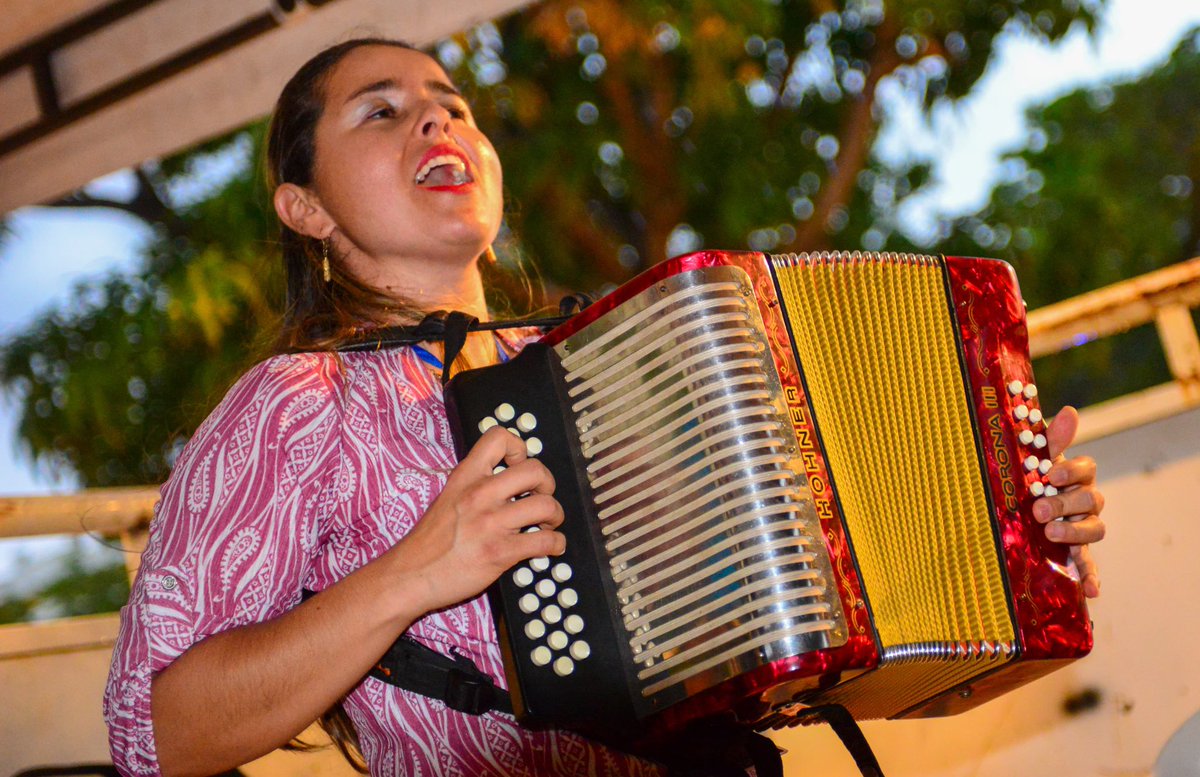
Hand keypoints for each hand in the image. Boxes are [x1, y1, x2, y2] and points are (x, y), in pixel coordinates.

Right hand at [390, 425, 565, 613]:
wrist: (410, 575)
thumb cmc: (428, 542)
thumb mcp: (447, 498)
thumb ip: (474, 486)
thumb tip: (507, 483)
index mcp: (466, 477)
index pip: (499, 438)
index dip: (520, 448)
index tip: (520, 465)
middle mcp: (480, 495)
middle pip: (535, 470)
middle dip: (547, 484)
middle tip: (541, 497)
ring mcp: (491, 523)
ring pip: (546, 505)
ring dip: (555, 516)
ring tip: (547, 524)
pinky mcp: (500, 552)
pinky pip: (545, 541)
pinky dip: (555, 544)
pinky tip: (549, 547)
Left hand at [1033, 406, 1104, 597]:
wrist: (1017, 506)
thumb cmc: (1029, 477)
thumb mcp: (1034, 458)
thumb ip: (1050, 439)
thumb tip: (1068, 412)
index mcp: (1076, 476)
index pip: (1086, 469)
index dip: (1072, 471)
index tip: (1049, 474)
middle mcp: (1085, 501)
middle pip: (1092, 499)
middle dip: (1066, 503)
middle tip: (1038, 508)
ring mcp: (1083, 526)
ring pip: (1095, 529)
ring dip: (1075, 532)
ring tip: (1050, 534)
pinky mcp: (1076, 551)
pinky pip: (1089, 565)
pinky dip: (1091, 577)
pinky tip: (1091, 592)